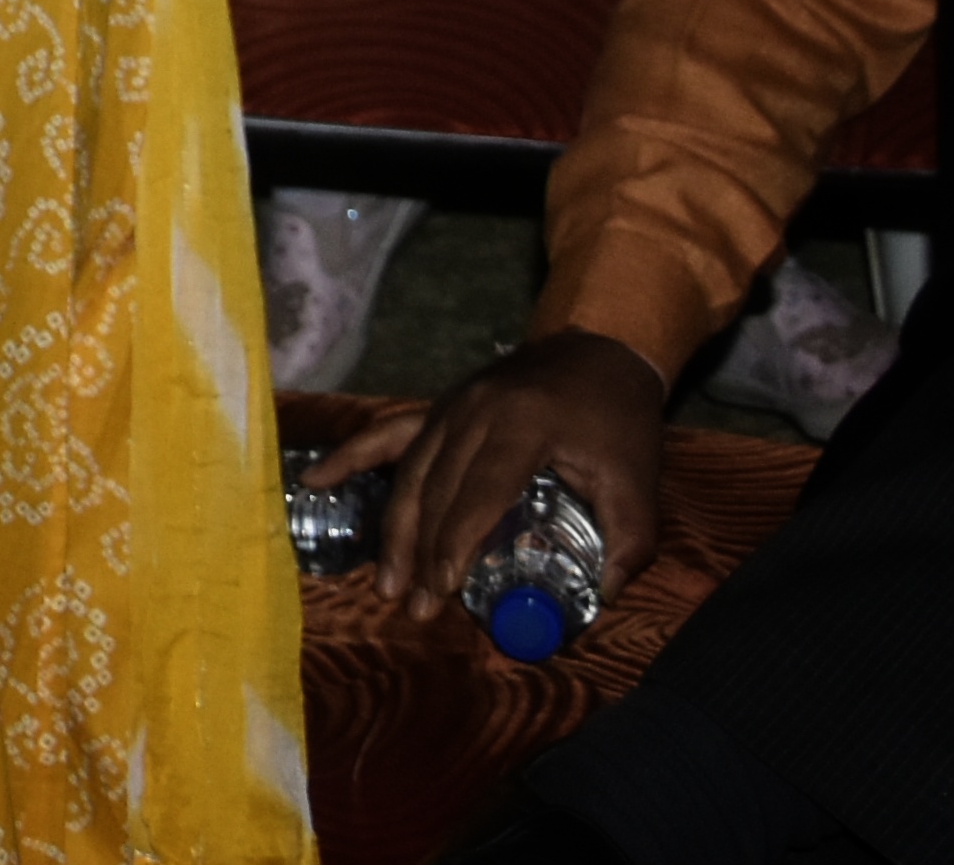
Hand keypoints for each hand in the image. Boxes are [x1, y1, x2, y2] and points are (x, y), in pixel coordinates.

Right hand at [315, 326, 668, 622]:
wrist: (599, 349)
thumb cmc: (619, 420)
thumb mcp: (639, 482)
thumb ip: (629, 542)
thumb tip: (602, 598)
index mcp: (522, 426)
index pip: (478, 493)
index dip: (456, 543)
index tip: (442, 590)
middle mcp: (474, 412)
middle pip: (434, 489)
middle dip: (419, 552)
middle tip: (414, 605)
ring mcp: (450, 406)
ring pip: (409, 473)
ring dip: (394, 529)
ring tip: (387, 583)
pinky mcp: (439, 407)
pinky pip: (387, 433)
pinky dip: (350, 458)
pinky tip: (314, 480)